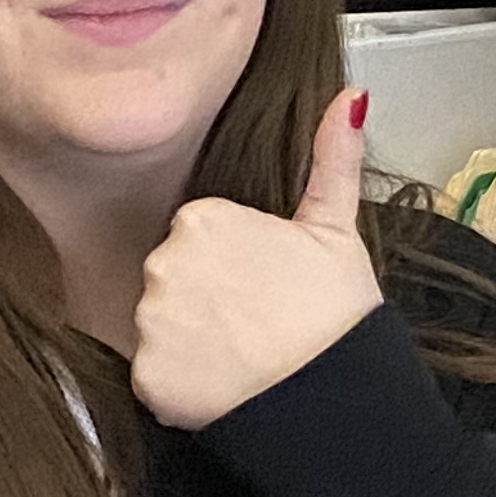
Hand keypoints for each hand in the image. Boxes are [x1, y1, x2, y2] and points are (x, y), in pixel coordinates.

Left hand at [130, 92, 384, 430]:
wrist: (334, 400)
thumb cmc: (337, 315)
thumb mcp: (336, 229)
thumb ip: (331, 159)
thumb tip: (350, 96)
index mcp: (202, 219)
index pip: (200, 238)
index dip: (234, 266)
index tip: (264, 289)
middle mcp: (164, 262)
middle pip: (174, 279)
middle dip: (206, 301)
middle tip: (255, 325)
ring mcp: (151, 321)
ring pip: (161, 326)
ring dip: (191, 344)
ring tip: (242, 357)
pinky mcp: (145, 376)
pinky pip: (154, 376)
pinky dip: (181, 386)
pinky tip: (223, 386)